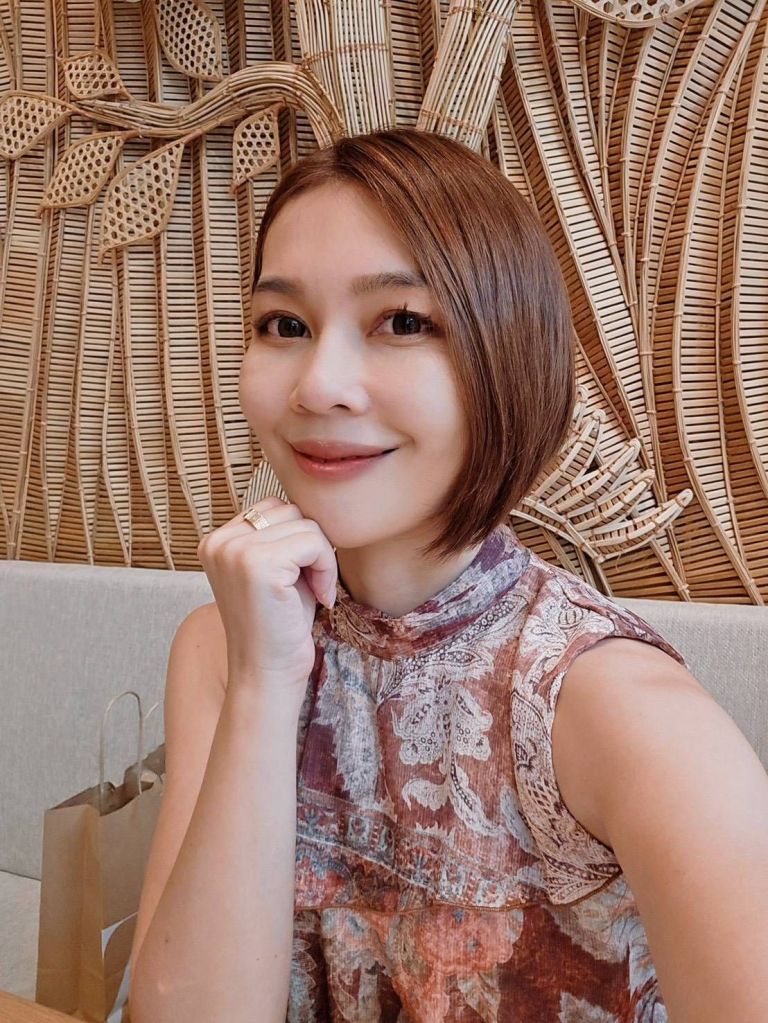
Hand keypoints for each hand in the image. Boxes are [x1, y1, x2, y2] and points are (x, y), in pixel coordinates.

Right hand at [196, 496, 336, 693]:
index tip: (300, 577)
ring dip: (322, 559)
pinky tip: (320, 598)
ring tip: (314, 592)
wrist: (268, 674)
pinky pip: (314, 542)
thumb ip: (282, 535)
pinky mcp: (257, 564)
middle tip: (312, 586)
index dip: (298, 539)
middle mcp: (219, 542)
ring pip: (306, 523)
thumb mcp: (277, 570)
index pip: (273, 507)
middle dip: (311, 545)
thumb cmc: (280, 625)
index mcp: (217, 540)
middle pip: (290, 510)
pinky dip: (326, 569)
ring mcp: (234, 551)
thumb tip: (314, 499)